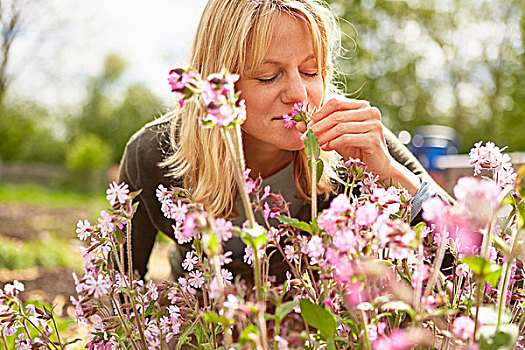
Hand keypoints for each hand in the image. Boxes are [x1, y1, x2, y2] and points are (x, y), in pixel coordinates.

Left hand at [297, 97, 420, 193]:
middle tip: (306, 136)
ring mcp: (374, 125)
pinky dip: (333, 143)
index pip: (336, 103)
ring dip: (323, 136)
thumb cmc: (356, 149)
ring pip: (340, 127)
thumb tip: (299, 125)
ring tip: (314, 144)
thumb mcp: (337, 136)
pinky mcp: (373, 139)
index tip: (307, 125)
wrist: (377, 166)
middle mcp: (370, 112)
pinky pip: (346, 138)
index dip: (319, 113)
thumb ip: (322, 129)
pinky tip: (327, 148)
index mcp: (362, 106)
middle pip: (337, 115)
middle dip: (318, 126)